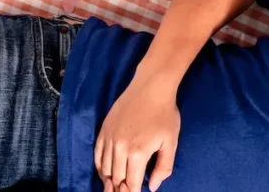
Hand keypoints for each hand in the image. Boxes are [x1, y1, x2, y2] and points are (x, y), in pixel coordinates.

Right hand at [94, 75, 180, 191]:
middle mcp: (120, 148)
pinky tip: (104, 173)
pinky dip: (99, 167)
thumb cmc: (165, 114)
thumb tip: (153, 187)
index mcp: (138, 153)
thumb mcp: (171, 142)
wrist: (151, 87)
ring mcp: (109, 138)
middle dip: (120, 190)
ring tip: (113, 188)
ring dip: (109, 181)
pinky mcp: (104, 130)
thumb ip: (163, 167)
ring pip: (104, 169)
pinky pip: (97, 154)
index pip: (132, 184)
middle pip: (116, 179)